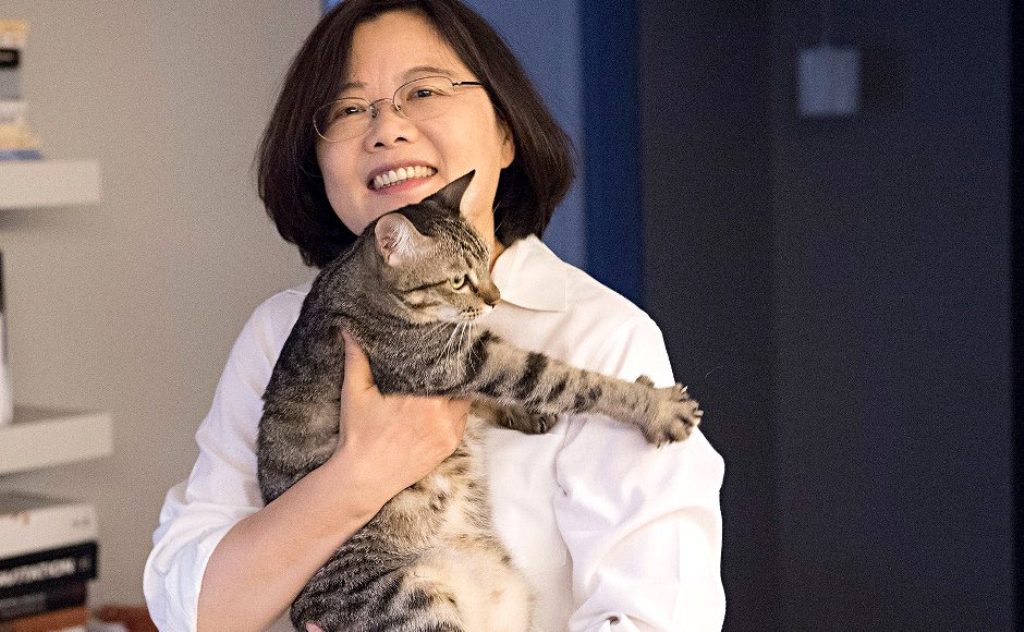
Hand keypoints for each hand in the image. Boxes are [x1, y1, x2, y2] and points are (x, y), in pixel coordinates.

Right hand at [326, 331, 469, 511]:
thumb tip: (349, 329)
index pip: (448, 366)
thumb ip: (357, 358)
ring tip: (448, 377)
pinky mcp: (450, 446)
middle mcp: (442, 414)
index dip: (448, 353)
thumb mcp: (354, 393)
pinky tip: (446, 401)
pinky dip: (456, 410)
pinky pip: (462, 420)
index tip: (443, 342)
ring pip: (464, 400)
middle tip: (445, 358)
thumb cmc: (359, 435)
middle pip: (459, 382)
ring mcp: (449, 432)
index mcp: (422, 397)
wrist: (365, 478)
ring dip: (457, 390)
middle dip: (452, 370)